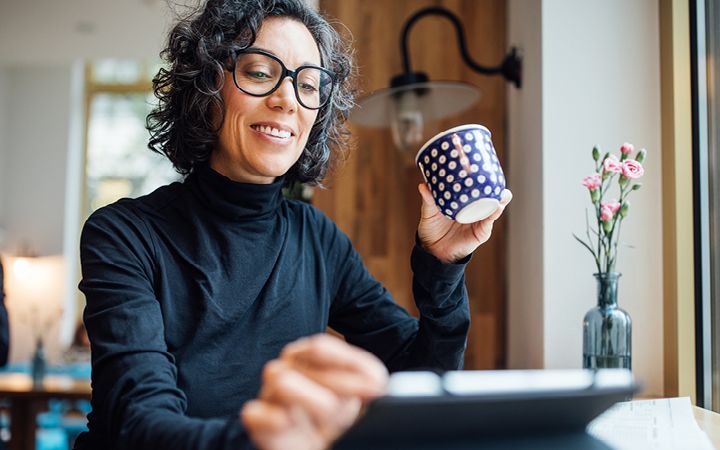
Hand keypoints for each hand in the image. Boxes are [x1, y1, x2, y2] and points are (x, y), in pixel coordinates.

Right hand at [241, 334, 387, 449]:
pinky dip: (273, 418)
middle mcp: (285, 369)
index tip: (375, 387)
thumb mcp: (363, 390)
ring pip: (282, 381)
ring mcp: (270, 395)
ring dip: (312, 402)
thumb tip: (376, 385)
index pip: (319, 347)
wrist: (321, 445)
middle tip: (353, 410)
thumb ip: (370, 378)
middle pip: (304, 363)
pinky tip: (290, 423)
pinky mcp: (260, 423)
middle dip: (337, 387)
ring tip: (328, 424)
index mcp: (307, 356)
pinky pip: (255, 412)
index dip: (348, 365)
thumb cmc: (340, 415)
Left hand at [417, 183, 512, 262]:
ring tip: (502, 193)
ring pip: (494, 207)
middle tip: (497, 178)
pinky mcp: (481, 232)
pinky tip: (496, 207)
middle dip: (497, 187)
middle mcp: (474, 209)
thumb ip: (428, 200)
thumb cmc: (432, 229)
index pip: (477, 188)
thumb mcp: (429, 213)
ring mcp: (479, 220)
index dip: (484, 179)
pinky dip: (494, 213)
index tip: (487, 167)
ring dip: (500, 199)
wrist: (433, 251)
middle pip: (490, 196)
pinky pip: (489, 221)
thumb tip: (423, 185)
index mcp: (464, 202)